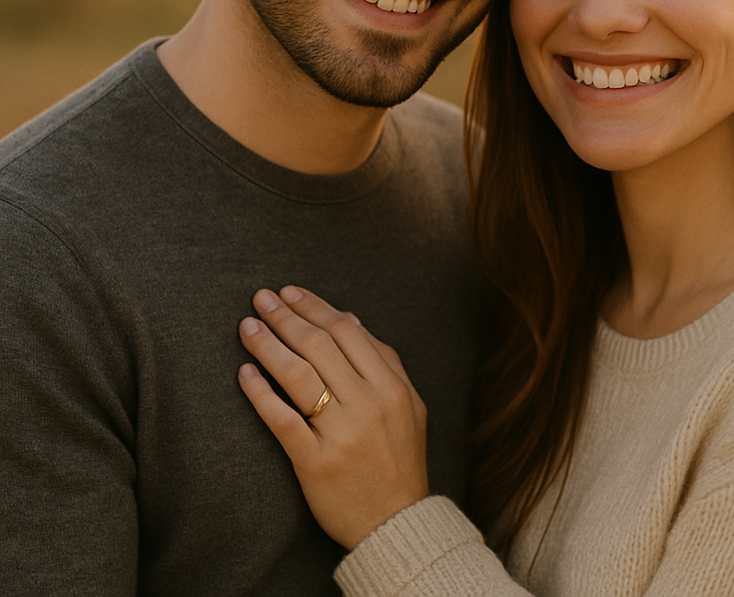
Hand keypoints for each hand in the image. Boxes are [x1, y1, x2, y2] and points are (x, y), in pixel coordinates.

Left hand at [237, 286, 428, 549]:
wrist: (396, 521)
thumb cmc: (399, 458)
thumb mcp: (408, 404)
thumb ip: (385, 361)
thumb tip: (351, 319)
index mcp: (391, 386)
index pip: (347, 330)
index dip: (315, 306)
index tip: (290, 292)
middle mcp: (368, 403)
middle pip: (319, 346)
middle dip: (286, 317)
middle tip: (260, 298)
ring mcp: (342, 433)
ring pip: (298, 375)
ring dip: (268, 345)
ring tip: (247, 327)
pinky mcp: (315, 462)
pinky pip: (282, 419)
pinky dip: (261, 393)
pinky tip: (245, 373)